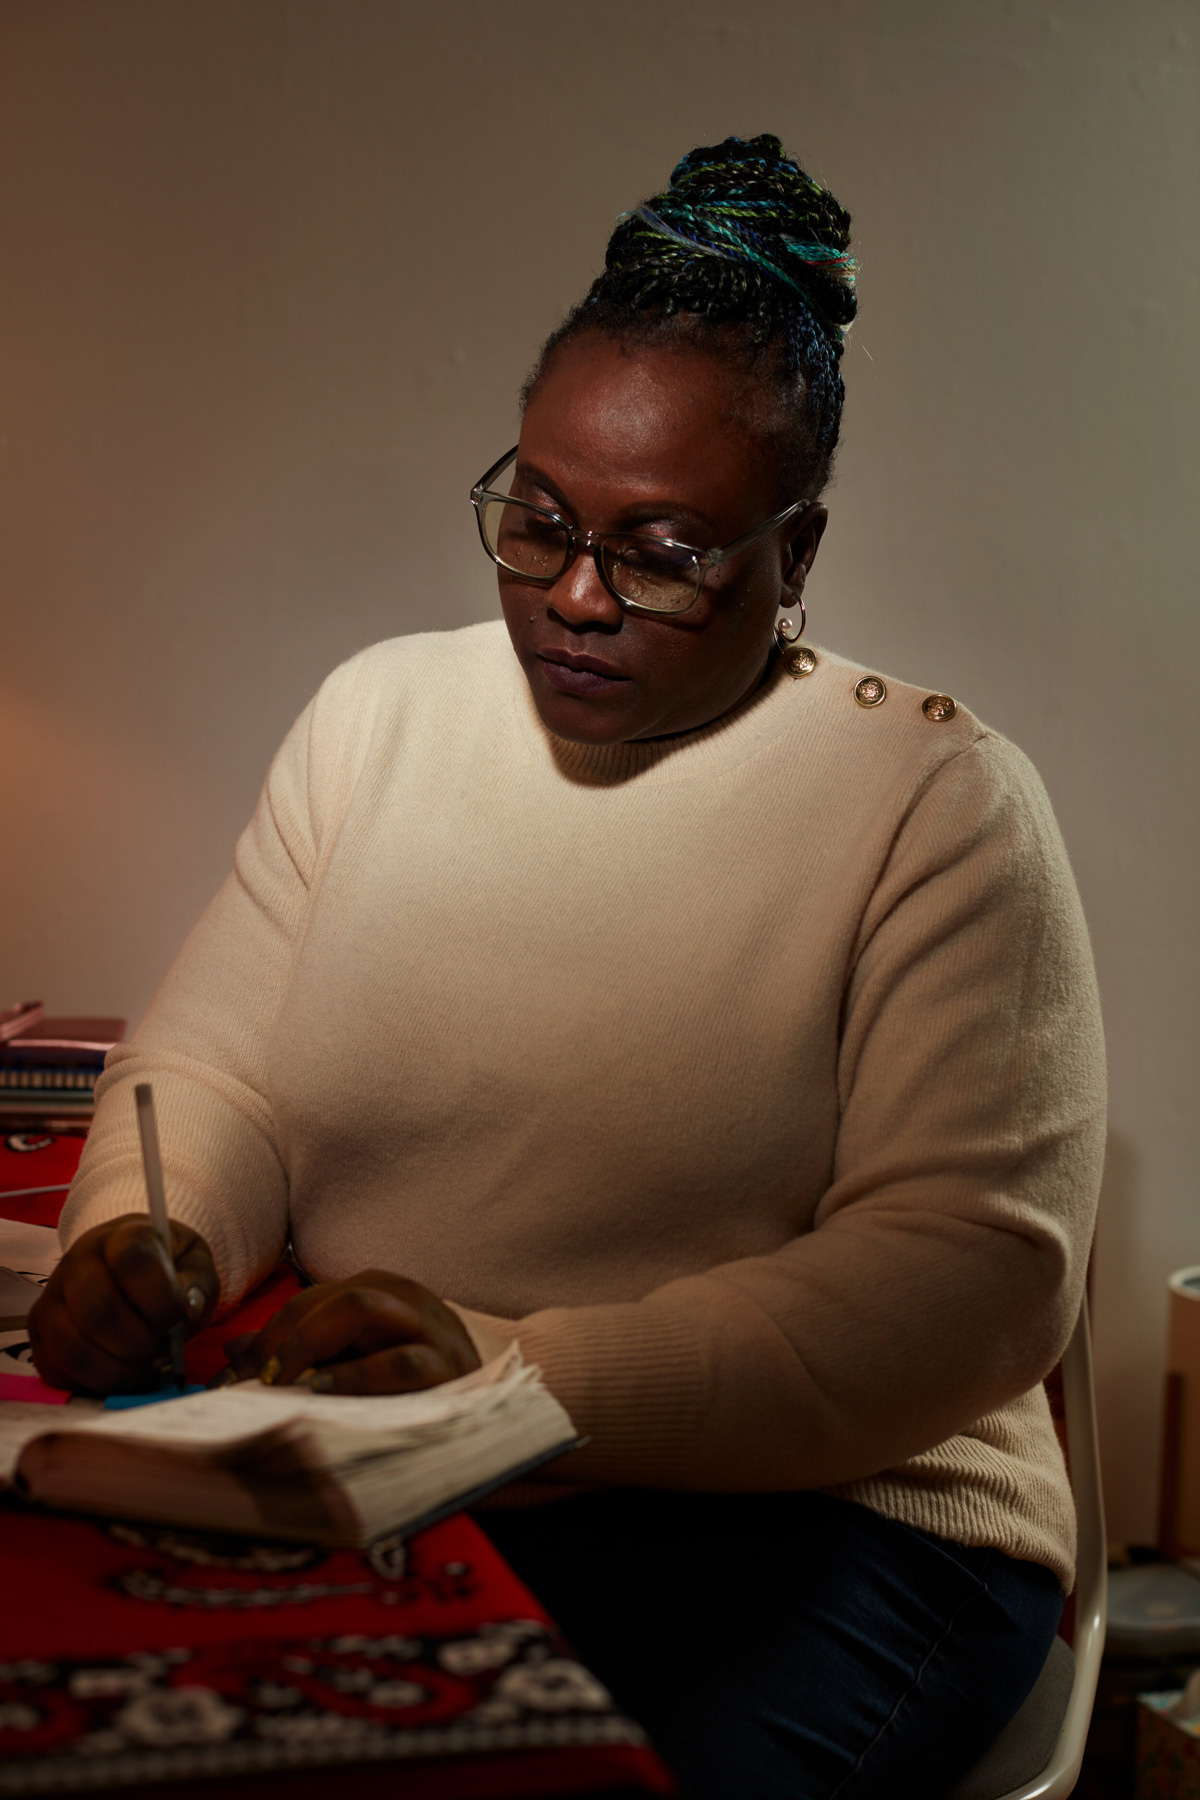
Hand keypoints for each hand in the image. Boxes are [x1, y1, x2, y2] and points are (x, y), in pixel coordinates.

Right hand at [28, 1215, 218, 1394]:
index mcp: (121, 1235)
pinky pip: (57, 1370)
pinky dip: (93, 1384)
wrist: (130, 1268)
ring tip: (145, 1368)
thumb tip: (187, 1309)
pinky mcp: (38, 1331)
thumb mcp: (195, 1265)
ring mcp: (51, 1296)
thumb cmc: (167, 1268)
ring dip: (118, 1371)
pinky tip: (121, 1375)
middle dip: (140, 1343)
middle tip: (163, 1351)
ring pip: (74, 1347)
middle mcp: (77, 1261)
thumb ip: (198, 1284)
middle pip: (98, 1310)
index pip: (132, 1261)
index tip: (179, 1317)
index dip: (160, 1298)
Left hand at [220, 1272, 481, 1394]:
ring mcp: (428, 1327)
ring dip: (311, 1343)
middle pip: (328, 1300)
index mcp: (378, 1292)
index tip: (226, 1383)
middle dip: (280, 1340)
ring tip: (282, 1381)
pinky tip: (324, 1392)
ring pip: (362, 1309)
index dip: (261, 1340)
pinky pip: (399, 1362)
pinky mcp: (449, 1365)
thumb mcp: (357, 1364)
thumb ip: (304, 1353)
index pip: (306, 1303)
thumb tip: (235, 1351)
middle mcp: (402, 1299)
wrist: (497, 1409)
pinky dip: (355, 1376)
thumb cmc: (419, 1386)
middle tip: (250, 1384)